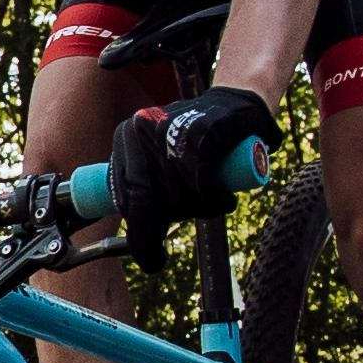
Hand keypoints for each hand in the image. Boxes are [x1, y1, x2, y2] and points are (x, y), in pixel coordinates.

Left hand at [114, 85, 279, 251]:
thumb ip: (145, 188)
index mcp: (126, 137)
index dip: (137, 233)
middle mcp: (141, 129)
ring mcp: (170, 127)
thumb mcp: (160, 157)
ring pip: (177, 194)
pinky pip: (203, 181)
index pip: (124, 195)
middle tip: (166, 253)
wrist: (238, 105)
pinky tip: (224, 197)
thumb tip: (135, 235)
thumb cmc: (200, 142)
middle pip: (145, 198)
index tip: (149, 258)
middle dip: (157, 231)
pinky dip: (215, 198)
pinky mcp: (202, 130)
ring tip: (214, 201)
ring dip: (200, 210)